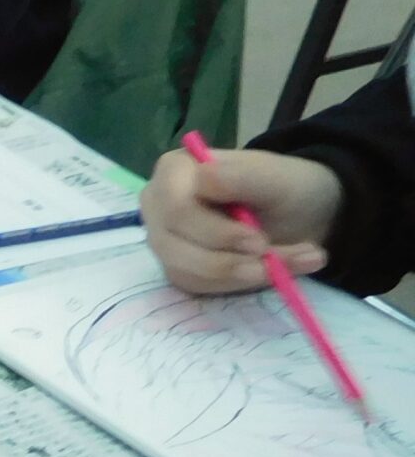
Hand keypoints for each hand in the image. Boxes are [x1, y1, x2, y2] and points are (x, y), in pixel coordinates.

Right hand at [141, 147, 341, 293]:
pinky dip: (236, 283)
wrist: (299, 212)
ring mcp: (164, 240)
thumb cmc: (284, 187)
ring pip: (185, 271)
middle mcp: (158, 206)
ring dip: (237, 275)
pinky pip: (196, 285)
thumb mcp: (277, 178)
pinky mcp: (177, 267)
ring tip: (281, 267)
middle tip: (274, 262)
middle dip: (227, 260)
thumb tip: (202, 177)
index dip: (214, 232)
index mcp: (175, 171)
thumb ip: (242, 178)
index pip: (175, 211)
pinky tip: (267, 271)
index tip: (258, 243)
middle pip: (174, 246)